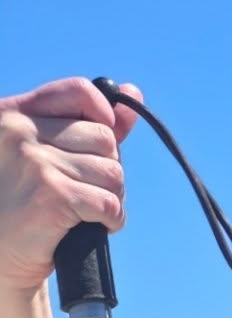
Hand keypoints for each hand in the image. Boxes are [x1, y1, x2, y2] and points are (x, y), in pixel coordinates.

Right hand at [0, 77, 143, 292]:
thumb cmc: (23, 204)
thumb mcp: (46, 154)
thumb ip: (86, 124)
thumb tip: (132, 91)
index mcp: (12, 114)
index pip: (79, 91)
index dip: (105, 116)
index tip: (106, 141)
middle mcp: (18, 132)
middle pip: (105, 139)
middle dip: (108, 170)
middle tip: (87, 192)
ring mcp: (34, 162)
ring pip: (113, 172)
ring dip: (111, 197)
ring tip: (86, 211)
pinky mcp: (51, 195)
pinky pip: (110, 202)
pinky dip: (112, 219)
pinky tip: (93, 226)